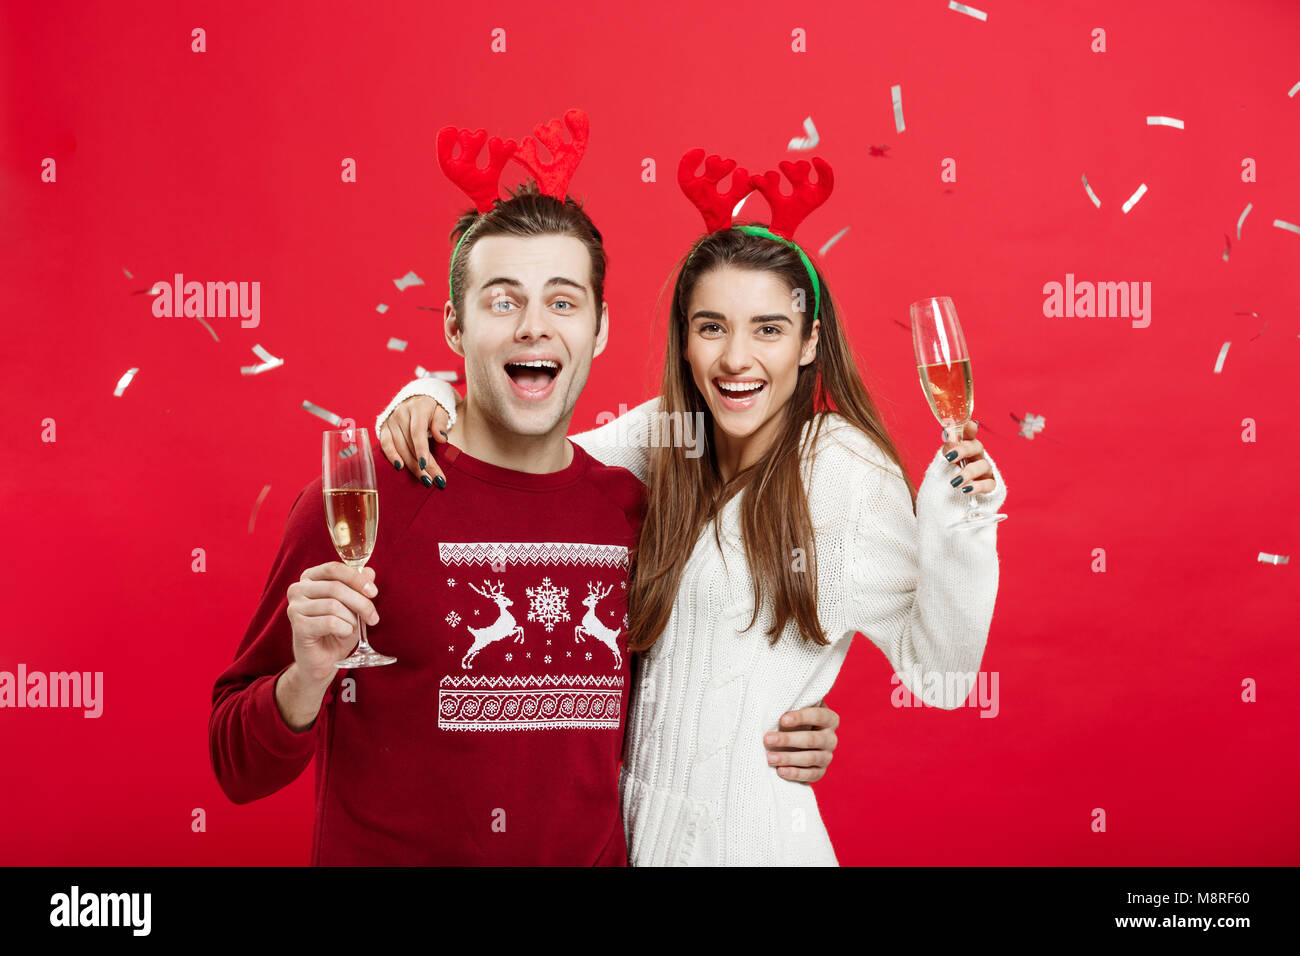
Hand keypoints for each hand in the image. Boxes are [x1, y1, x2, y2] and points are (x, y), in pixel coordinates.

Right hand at [285, 562, 380, 683]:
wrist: (324, 660)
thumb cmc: (337, 629)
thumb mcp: (352, 606)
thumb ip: (358, 587)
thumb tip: (369, 572)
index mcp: (310, 578)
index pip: (334, 569)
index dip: (356, 579)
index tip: (373, 592)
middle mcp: (298, 589)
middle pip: (336, 587)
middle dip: (361, 603)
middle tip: (373, 618)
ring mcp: (294, 607)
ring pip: (334, 605)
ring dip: (352, 619)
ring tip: (352, 628)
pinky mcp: (298, 626)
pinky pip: (330, 622)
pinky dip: (344, 629)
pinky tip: (342, 633)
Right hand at [378, 396, 452, 488]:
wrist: (417, 396)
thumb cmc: (433, 407)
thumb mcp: (442, 409)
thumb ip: (441, 422)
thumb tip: (442, 438)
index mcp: (418, 407)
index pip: (417, 431)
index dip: (421, 450)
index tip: (426, 466)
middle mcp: (401, 413)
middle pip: (410, 444)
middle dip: (422, 465)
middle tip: (434, 480)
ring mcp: (391, 420)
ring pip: (400, 447)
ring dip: (411, 466)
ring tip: (425, 480)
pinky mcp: (384, 427)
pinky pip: (385, 444)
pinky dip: (391, 456)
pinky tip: (399, 468)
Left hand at [763, 699, 839, 782]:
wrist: (795, 741)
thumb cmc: (792, 720)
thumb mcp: (795, 709)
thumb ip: (792, 704)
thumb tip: (776, 696)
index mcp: (829, 719)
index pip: (818, 716)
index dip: (801, 717)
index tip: (782, 719)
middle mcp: (831, 738)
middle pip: (812, 739)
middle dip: (788, 739)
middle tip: (767, 739)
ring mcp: (827, 756)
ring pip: (810, 758)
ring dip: (788, 758)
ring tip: (769, 757)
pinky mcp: (820, 771)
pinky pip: (810, 775)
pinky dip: (794, 773)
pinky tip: (780, 771)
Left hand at [941, 420, 996, 494]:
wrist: (952, 500)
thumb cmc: (948, 477)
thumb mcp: (944, 462)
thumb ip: (948, 449)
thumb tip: (948, 431)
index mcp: (965, 448)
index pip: (969, 435)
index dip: (970, 429)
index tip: (970, 424)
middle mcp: (977, 456)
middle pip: (976, 447)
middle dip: (963, 450)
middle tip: (950, 457)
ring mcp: (985, 471)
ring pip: (982, 466)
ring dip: (968, 472)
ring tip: (954, 482)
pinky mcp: (990, 486)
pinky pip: (988, 484)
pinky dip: (977, 487)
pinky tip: (966, 490)